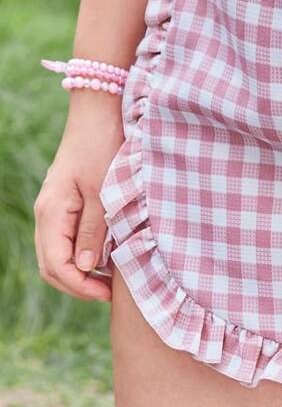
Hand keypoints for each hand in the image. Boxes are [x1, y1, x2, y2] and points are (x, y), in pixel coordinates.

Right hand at [33, 93, 124, 302]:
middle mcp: (46, 213)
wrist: (98, 113)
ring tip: (110, 278)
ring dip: (80, 271)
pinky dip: (81, 253)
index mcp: (52, 212)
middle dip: (78, 284)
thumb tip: (87, 267)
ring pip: (57, 253)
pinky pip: (65, 238)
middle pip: (51, 265)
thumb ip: (94, 230)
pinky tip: (107, 255)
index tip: (106, 294)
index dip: (79, 286)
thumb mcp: (103, 192)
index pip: (56, 265)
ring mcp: (53, 207)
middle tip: (109, 293)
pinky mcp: (65, 202)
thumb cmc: (103, 148)